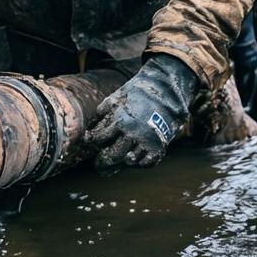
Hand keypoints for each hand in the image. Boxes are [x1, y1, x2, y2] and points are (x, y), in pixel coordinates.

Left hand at [85, 54, 198, 168]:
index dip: (92, 142)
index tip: (90, 143)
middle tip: (98, 165)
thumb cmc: (137, 94)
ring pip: (128, 162)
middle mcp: (132, 135)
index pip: (98, 140)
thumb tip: (89, 130)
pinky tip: (134, 157)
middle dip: (102, 163)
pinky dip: (139, 163)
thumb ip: (101, 114)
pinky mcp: (158, 148)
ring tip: (117, 160)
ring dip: (121, 162)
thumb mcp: (115, 99)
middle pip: (111, 157)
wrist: (166, 92)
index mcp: (119, 122)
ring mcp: (146, 143)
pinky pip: (145, 164)